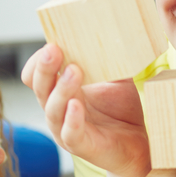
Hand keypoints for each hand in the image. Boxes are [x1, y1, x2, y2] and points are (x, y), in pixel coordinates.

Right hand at [21, 44, 149, 176]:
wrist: (140, 144)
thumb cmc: (123, 112)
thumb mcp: (117, 79)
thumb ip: (111, 58)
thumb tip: (117, 30)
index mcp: (61, 91)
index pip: (35, 75)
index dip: (39, 60)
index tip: (54, 43)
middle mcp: (58, 110)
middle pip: (39, 88)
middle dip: (45, 68)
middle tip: (54, 50)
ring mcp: (66, 129)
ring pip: (52, 109)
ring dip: (61, 89)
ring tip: (74, 71)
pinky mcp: (81, 146)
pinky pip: (70, 133)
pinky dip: (71, 119)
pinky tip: (77, 105)